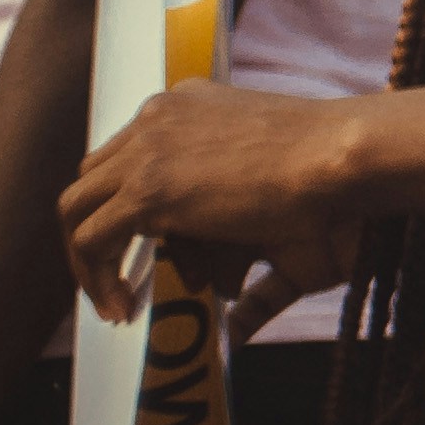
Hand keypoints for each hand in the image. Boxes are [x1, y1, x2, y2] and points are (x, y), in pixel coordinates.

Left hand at [61, 80, 363, 319]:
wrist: (346, 159)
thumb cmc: (333, 177)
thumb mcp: (271, 196)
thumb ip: (241, 242)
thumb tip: (236, 321)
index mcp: (190, 102)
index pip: (129, 151)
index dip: (124, 202)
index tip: (141, 246)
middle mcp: (161, 116)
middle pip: (94, 176)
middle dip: (100, 231)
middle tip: (119, 276)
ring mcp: (148, 148)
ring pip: (79, 207)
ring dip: (89, 258)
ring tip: (114, 301)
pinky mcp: (147, 189)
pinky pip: (91, 239)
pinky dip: (97, 277)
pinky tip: (123, 307)